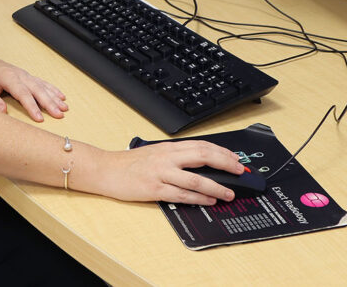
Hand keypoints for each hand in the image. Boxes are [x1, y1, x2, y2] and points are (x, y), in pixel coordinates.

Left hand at [0, 54, 68, 121]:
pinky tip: (61, 96)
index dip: (32, 106)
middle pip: (38, 90)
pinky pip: (42, 82)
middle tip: (60, 114)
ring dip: (54, 97)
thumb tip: (3, 112)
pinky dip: (53, 89)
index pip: (23, 94)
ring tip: (65, 108)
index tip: (40, 118)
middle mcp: (20, 75)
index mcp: (9, 77)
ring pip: (43, 86)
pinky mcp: (27, 76)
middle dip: (50, 103)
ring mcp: (25, 75)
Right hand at [93, 141, 244, 205]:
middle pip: (203, 157)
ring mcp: (161, 173)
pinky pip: (182, 194)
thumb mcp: (156, 153)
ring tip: (229, 193)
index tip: (236, 160)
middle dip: (226, 164)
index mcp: (169, 147)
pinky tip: (209, 200)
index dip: (222, 152)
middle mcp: (167, 157)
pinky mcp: (155, 189)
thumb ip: (176, 156)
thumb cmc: (130, 164)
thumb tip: (201, 162)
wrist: (106, 169)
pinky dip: (199, 197)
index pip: (202, 145)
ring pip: (196, 178)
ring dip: (216, 186)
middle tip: (241, 172)